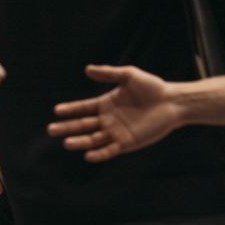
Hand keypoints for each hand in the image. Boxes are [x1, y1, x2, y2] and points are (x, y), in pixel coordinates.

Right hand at [46, 65, 182, 161]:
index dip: (70, 109)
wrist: (173, 102)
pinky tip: (88, 155)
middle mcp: (107, 120)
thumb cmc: (152, 87)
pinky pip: (110, 150)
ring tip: (66, 143)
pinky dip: (99, 154)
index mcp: (105, 104)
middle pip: (83, 125)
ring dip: (80, 142)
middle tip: (51, 130)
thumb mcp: (129, 75)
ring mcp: (116, 132)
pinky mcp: (127, 143)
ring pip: (93, 139)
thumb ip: (108, 72)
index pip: (83, 108)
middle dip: (67, 127)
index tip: (57, 111)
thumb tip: (87, 69)